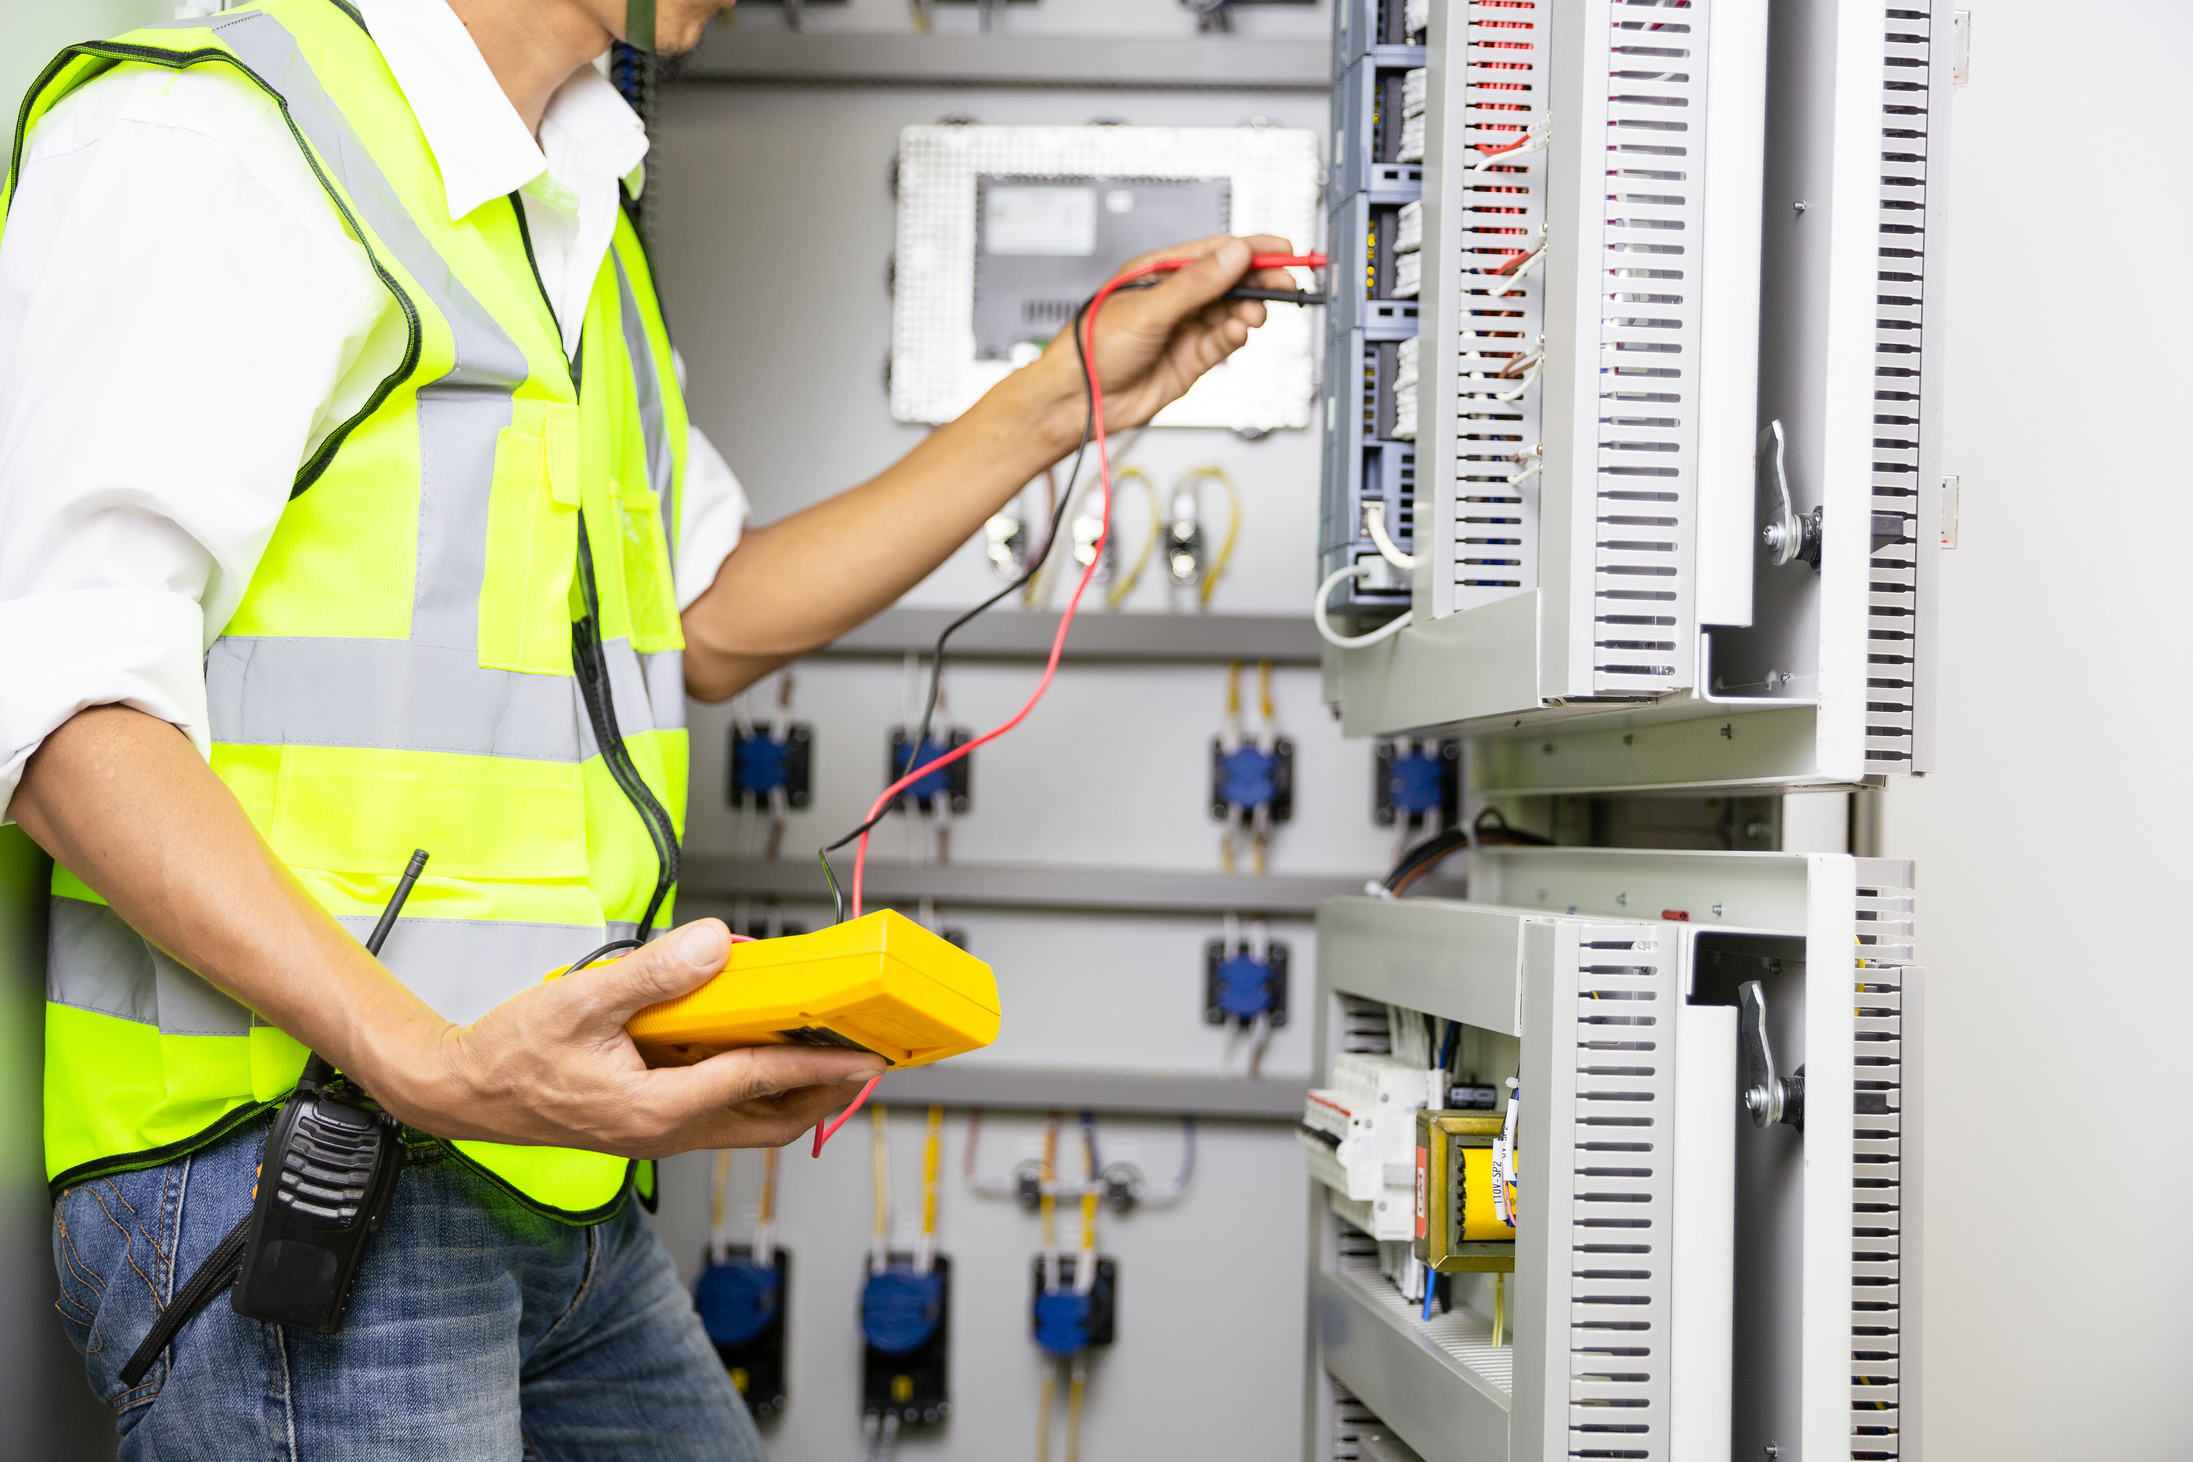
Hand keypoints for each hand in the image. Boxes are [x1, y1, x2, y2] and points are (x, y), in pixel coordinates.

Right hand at [376, 919, 884, 1158]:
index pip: (757, 1082)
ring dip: (794, 1092)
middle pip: (772, 1123)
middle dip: (825, 1093)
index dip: (817, 1064)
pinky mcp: (652, 1119)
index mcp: (655, 1109)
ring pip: (750, 1121)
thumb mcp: (580, 1001)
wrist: (459, 1094)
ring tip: (829, 1050)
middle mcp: (666, 1130)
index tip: (862, 1053)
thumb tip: (716, 947)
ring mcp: (660, 1130)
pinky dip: (755, 1084)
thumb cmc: (508, 1057)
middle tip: (865, 1058)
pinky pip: (722, 1109)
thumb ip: (653, 975)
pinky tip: (760, 1045)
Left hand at [1022, 233, 1303, 447]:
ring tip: (1254, 315)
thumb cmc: (1092, 348)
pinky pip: (1223, 342)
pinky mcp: (1190, 359)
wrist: (1078, 400)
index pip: (1215, 252)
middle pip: (1230, 281)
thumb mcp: (1147, 309)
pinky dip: (1236, 336)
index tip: (1281, 251)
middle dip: (1259, 281)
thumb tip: (1234, 254)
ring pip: (1231, 312)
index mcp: (1159, 272)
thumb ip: (1196, 283)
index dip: (1251, 249)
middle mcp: (1175, 298)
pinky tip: (1239, 332)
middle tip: (1286, 283)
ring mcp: (1184, 329)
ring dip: (1248, 311)